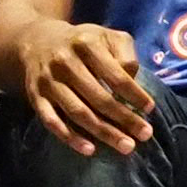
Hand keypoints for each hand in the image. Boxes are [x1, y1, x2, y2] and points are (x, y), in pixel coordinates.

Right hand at [15, 20, 155, 155]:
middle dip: (124, 119)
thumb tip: (134, 82)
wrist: (37, 40)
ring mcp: (48, 80)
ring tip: (126, 146)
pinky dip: (70, 137)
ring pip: (78, 112)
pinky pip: (52, 121)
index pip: (116, 75)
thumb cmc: (82, 43)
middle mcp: (65, 62)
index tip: (150, 109)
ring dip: (104, 132)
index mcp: (86, 44)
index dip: (135, 94)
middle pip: (99, 98)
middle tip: (145, 135)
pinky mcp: (35, 96)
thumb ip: (125, 53)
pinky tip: (89, 149)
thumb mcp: (106, 36)